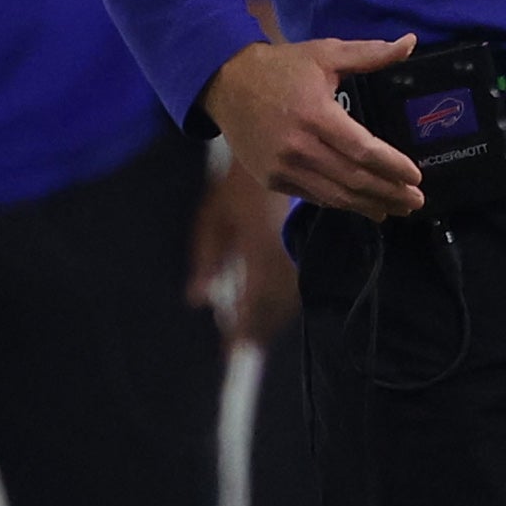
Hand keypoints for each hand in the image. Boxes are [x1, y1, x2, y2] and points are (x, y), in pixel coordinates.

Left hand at [190, 167, 296, 347]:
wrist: (279, 154)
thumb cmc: (236, 185)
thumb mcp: (213, 218)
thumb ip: (206, 259)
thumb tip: (197, 300)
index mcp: (258, 247)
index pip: (251, 301)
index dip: (242, 329)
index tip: (232, 351)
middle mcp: (283, 252)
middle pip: (273, 306)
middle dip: (257, 329)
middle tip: (241, 347)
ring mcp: (299, 248)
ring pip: (288, 298)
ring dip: (271, 318)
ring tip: (254, 333)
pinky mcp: (308, 245)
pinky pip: (298, 284)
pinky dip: (284, 302)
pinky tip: (273, 308)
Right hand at [204, 35, 424, 217]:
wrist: (226, 84)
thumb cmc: (280, 68)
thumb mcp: (325, 53)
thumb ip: (370, 53)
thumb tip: (410, 42)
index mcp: (315, 114)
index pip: (362, 149)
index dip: (392, 166)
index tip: (415, 175)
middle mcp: (299, 147)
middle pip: (353, 179)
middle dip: (389, 192)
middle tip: (416, 200)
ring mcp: (283, 167)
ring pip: (335, 196)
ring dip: (369, 205)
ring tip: (395, 209)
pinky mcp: (272, 179)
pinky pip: (314, 197)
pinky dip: (341, 203)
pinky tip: (361, 206)